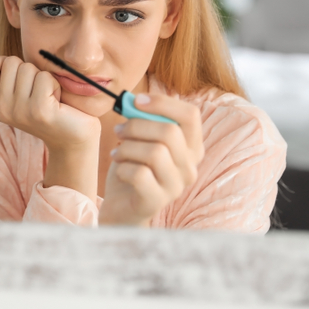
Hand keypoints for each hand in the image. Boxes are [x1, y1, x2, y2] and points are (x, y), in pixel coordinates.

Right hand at [0, 56, 99, 151]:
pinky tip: (56, 102)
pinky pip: (44, 78)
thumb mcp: (13, 99)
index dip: (2, 62)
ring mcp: (19, 111)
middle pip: (10, 62)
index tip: (15, 75)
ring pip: (28, 69)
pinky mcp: (39, 110)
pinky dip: (54, 85)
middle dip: (27, 70)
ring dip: (42, 78)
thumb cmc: (42, 111)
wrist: (70, 137)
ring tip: (46, 97)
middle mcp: (0, 109)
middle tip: (35, 91)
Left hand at [100, 94, 203, 225]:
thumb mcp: (141, 141)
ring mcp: (176, 186)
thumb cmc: (133, 169)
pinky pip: (140, 174)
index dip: (162, 103)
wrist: (121, 208)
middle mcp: (190, 167)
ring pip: (155, 152)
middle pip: (170, 132)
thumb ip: (143, 121)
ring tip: (117, 153)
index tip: (136, 101)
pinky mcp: (157, 201)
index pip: (190, 115)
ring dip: (128, 148)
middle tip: (119, 130)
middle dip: (137, 126)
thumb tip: (132, 101)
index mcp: (191, 147)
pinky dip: (123, 168)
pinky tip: (120, 170)